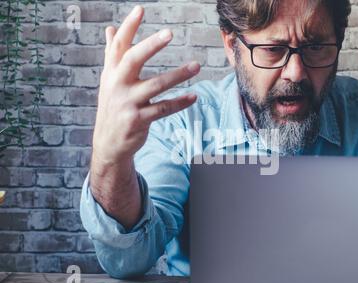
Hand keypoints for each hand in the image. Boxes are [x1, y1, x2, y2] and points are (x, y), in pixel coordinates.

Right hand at [92, 5, 200, 164]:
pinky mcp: (138, 120)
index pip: (119, 45)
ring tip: (196, 66)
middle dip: (151, 45)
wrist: (109, 143)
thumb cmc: (113, 106)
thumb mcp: (109, 80)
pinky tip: (194, 97)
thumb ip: (111, 55)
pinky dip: (180, 103)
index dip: (129, 27)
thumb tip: (109, 29)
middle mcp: (117, 85)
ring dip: (177, 75)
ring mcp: (127, 103)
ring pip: (155, 85)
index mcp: (111, 72)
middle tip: (170, 33)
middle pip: (133, 60)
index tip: (140, 9)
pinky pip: (163, 109)